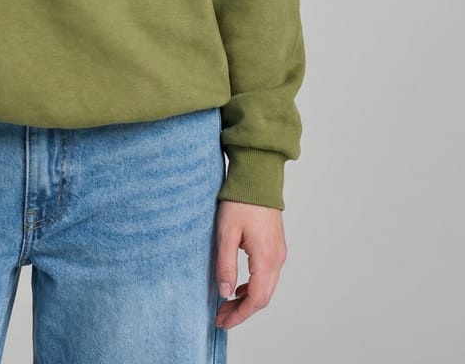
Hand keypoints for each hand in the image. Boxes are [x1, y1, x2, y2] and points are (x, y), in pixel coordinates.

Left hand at [213, 200, 287, 329]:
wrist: (257, 178)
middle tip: (221, 317)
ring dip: (247, 300)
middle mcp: (277, 259)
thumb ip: (226, 265)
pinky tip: (238, 286)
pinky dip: (253, 287)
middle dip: (242, 311)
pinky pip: (267, 276)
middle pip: (262, 298)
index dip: (239, 315)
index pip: (255, 299)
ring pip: (266, 288)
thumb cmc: (240, 201)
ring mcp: (278, 253)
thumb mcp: (226, 233)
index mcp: (266, 258)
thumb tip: (225, 293)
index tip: (222, 322)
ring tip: (226, 304)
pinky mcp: (275, 247)